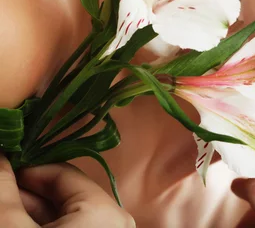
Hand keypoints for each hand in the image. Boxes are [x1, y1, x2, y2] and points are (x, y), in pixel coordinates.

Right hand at [0, 153, 135, 227]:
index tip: (2, 169)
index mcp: (106, 213)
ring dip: (34, 211)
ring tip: (6, 211)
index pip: (63, 173)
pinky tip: (21, 224)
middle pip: (65, 194)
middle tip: (1, 190)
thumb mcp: (11, 227)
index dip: (26, 170)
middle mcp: (118, 222)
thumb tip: (0, 157)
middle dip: (28, 192)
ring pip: (67, 214)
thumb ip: (4, 189)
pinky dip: (48, 224)